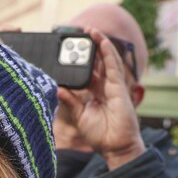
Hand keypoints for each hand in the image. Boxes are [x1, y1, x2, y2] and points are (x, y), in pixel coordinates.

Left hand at [56, 29, 145, 169]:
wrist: (115, 147)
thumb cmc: (100, 135)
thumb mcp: (79, 116)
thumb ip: (70, 102)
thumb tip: (57, 88)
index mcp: (95, 93)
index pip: (88, 72)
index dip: (81, 60)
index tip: (71, 48)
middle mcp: (105, 87)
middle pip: (97, 62)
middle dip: (90, 47)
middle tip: (80, 33)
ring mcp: (113, 87)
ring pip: (106, 60)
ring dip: (100, 44)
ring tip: (91, 31)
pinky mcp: (120, 88)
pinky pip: (113, 67)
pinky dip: (108, 53)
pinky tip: (102, 42)